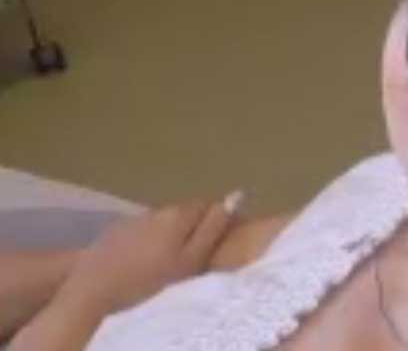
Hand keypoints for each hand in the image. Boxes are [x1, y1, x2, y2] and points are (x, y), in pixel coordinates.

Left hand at [55, 195, 238, 317]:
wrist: (91, 291)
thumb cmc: (147, 280)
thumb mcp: (190, 261)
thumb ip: (213, 229)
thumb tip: (236, 195)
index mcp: (179, 214)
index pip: (211, 205)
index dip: (220, 221)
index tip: (222, 243)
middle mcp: (157, 209)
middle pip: (186, 212)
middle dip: (195, 227)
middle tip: (196, 255)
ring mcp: (134, 219)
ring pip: (164, 221)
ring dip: (171, 234)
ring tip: (169, 260)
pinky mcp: (115, 232)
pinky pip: (144, 231)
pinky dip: (150, 240)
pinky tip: (144, 260)